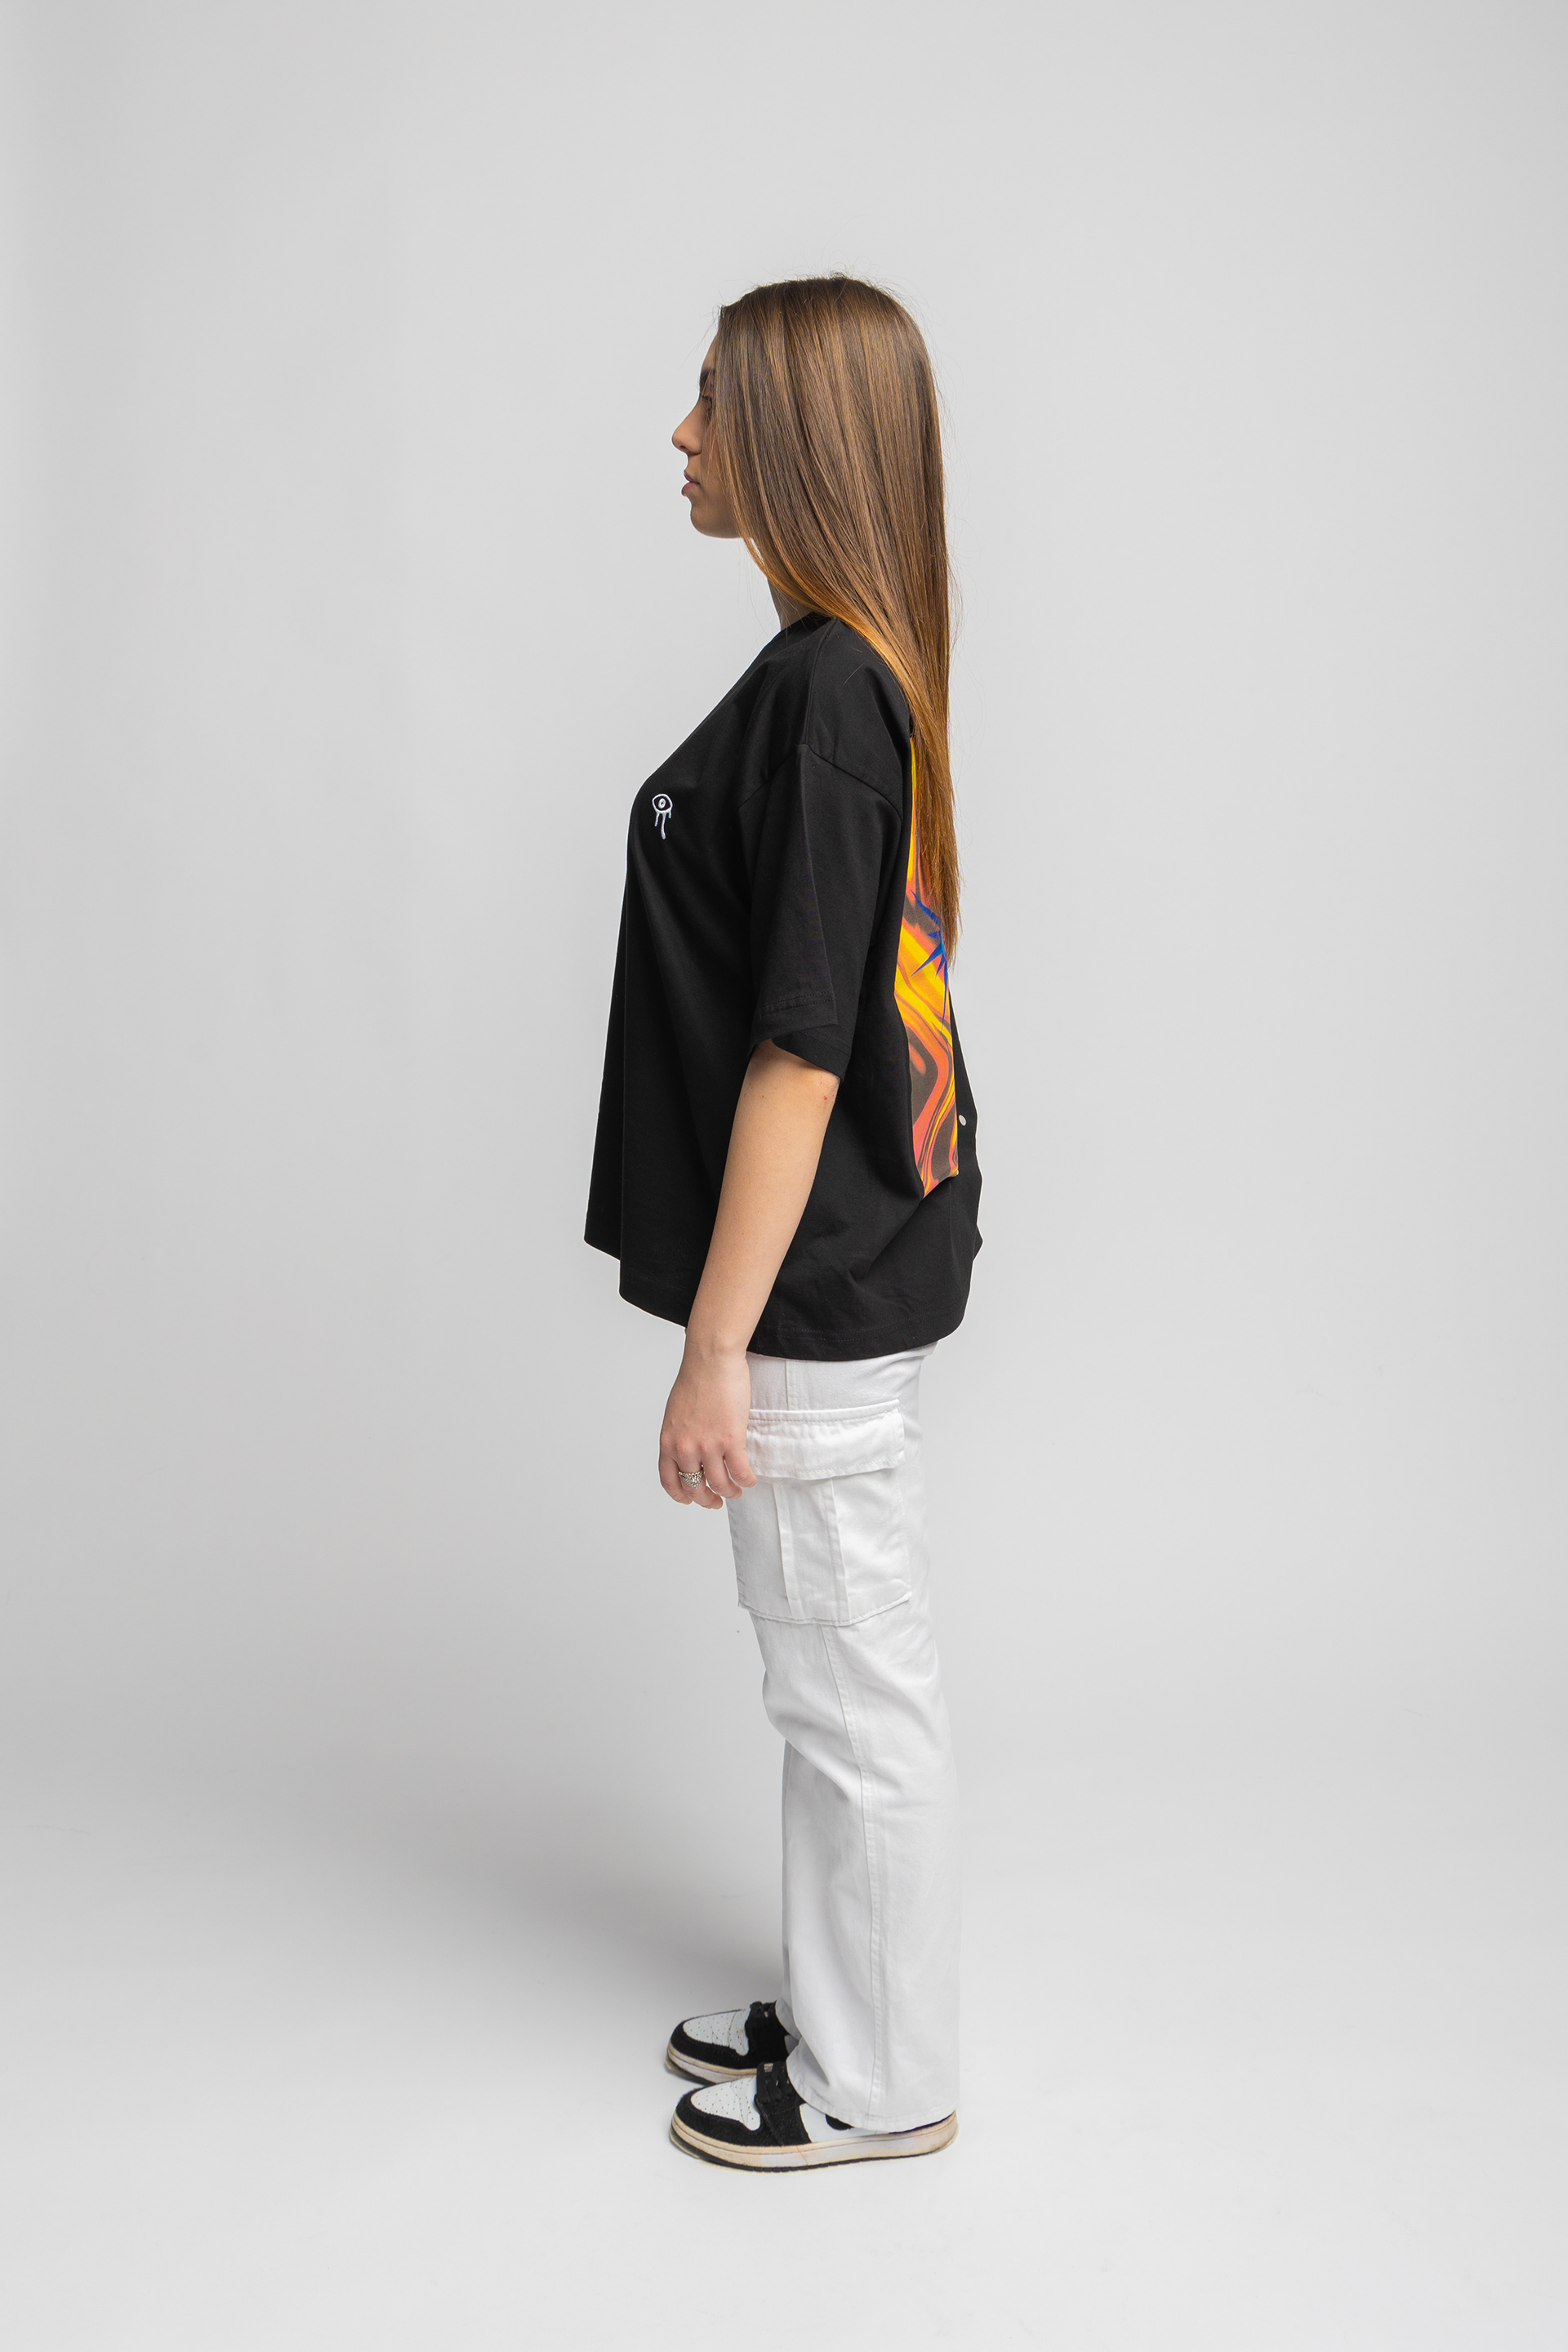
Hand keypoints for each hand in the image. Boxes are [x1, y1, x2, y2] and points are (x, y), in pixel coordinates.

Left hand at [659, 1340, 755, 1509]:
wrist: (711, 1360)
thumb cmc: (696, 1378)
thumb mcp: (675, 1413)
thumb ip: (679, 1435)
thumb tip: (690, 1450)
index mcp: (668, 1441)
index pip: (669, 1480)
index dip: (681, 1495)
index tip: (689, 1499)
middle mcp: (685, 1448)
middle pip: (695, 1488)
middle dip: (707, 1500)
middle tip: (716, 1503)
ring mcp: (708, 1446)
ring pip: (719, 1484)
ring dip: (729, 1492)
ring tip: (736, 1491)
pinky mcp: (731, 1440)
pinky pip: (740, 1471)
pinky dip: (746, 1480)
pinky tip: (749, 1480)